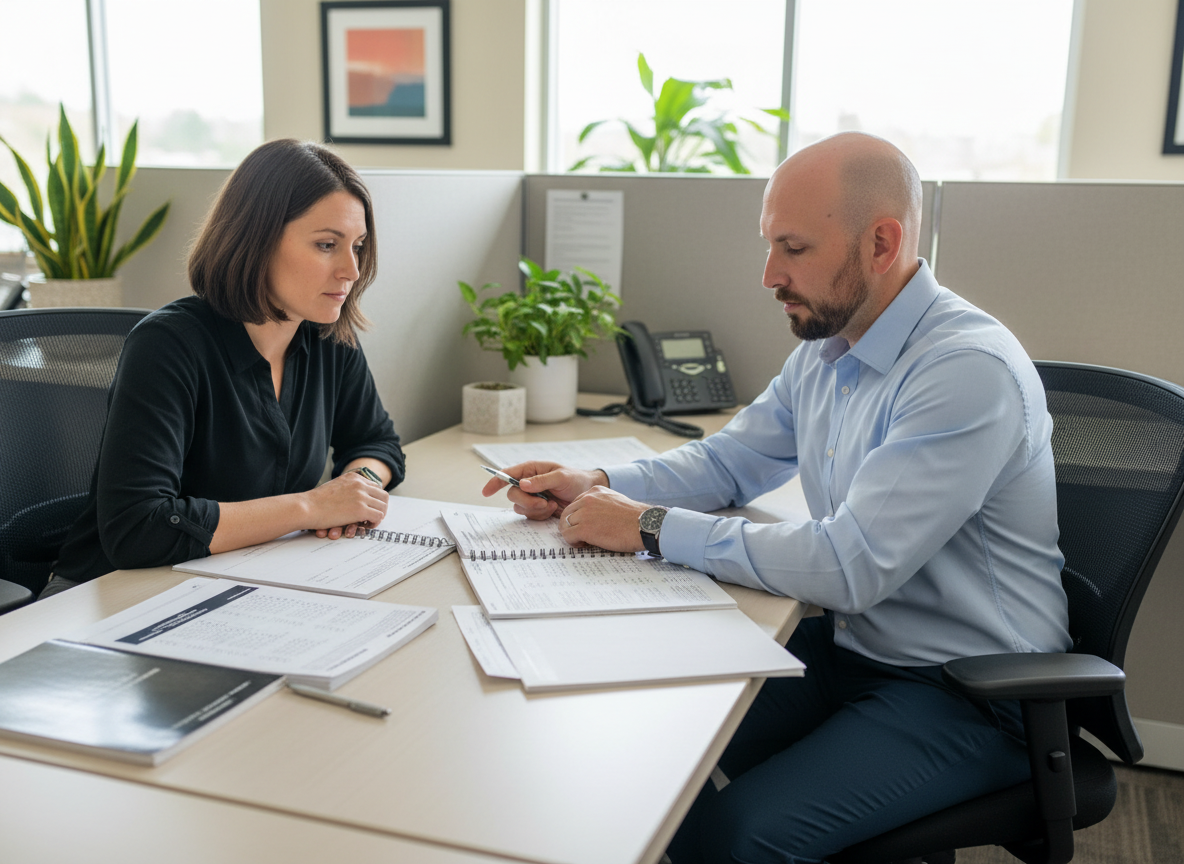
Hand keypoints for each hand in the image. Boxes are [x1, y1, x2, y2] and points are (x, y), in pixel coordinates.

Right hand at [304, 471, 388, 539]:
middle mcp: (360, 484)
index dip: (375, 499)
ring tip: (370, 522)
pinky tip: (366, 526)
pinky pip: (378, 516)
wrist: (306, 507)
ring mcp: (361, 497)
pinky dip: (375, 523)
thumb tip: (355, 499)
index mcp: (354, 478)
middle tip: (375, 516)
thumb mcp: (334, 487)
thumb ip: (347, 489)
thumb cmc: (315, 501)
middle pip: (383, 496)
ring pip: (383, 507)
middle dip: (381, 507)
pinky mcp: (360, 510)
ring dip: (379, 516)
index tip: (371, 508)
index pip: (375, 487)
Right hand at [481, 461, 607, 520]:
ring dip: (535, 509)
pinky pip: (530, 515)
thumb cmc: (576, 479)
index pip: (507, 474)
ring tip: (552, 505)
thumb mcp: (561, 477)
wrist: (587, 493)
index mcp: (531, 469)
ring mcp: (532, 496)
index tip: (486, 492)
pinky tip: (553, 509)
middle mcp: (528, 483)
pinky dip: (540, 515)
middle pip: (512, 494)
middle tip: (543, 503)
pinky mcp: (537, 508)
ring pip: (520, 507)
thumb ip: (542, 480)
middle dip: (526, 501)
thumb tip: (522, 484)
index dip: (495, 482)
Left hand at [558, 486, 648, 552]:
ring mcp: (585, 513)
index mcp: (595, 491)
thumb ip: (601, 504)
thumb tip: (593, 517)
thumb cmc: (634, 518)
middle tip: (582, 536)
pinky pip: (568, 536)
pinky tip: (585, 544)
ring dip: (572, 534)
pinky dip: (573, 542)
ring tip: (584, 541)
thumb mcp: (615, 501)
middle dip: (571, 526)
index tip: (586, 526)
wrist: (645, 525)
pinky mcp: (585, 528)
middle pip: (566, 514)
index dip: (577, 517)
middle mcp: (588, 499)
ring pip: (564, 525)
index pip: (575, 504)